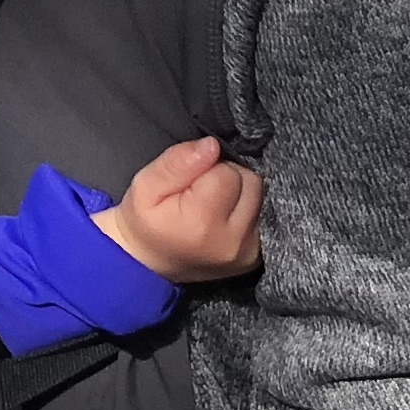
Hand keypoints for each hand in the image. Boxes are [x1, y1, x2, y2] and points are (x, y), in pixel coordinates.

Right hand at [99, 135, 263, 284]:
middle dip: (228, 177)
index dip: (208, 167)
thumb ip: (177, 163)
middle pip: (251, 182)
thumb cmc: (145, 221)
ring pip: (261, 196)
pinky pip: (263, 215)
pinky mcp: (256, 257)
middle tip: (201, 191)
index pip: (227, 171)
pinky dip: (247, 209)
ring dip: (240, 192)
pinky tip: (226, 215)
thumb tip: (212, 145)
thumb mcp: (145, 185)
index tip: (190, 182)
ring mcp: (248, 253)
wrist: (149, 263)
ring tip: (214, 202)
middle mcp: (233, 241)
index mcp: (203, 223)